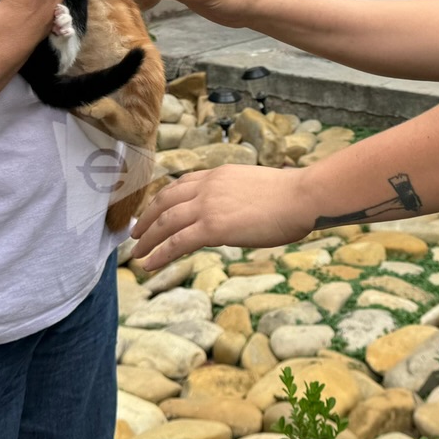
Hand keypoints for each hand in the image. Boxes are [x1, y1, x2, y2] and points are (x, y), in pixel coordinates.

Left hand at [128, 164, 316, 270]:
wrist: (302, 197)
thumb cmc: (293, 196)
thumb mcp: (259, 187)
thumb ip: (242, 196)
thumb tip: (243, 209)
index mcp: (220, 174)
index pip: (183, 184)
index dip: (164, 198)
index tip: (154, 209)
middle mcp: (209, 186)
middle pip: (166, 200)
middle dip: (147, 217)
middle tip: (136, 232)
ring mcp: (208, 205)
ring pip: (166, 221)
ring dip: (148, 238)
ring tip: (137, 252)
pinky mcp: (213, 227)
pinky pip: (177, 242)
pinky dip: (159, 253)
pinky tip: (149, 264)